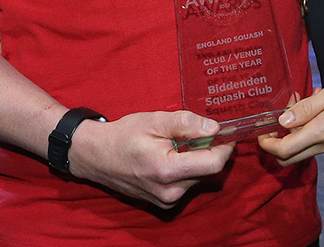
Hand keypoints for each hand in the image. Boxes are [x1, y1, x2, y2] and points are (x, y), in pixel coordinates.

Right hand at [67, 111, 234, 208]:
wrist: (96, 156)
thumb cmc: (123, 135)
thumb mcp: (154, 120)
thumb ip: (186, 123)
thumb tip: (214, 129)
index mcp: (168, 170)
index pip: (213, 164)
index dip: (225, 146)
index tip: (227, 132)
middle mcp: (170, 191)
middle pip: (208, 171)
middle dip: (208, 151)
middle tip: (197, 133)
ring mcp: (166, 200)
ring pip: (198, 178)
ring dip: (196, 161)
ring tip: (177, 145)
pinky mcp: (164, 203)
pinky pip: (186, 185)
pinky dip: (186, 170)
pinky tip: (170, 158)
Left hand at [257, 77, 323, 165]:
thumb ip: (307, 107)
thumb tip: (283, 121)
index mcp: (321, 132)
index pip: (283, 151)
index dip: (265, 143)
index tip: (261, 127)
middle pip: (287, 159)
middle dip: (272, 145)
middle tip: (272, 120)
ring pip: (299, 153)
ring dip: (288, 137)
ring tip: (292, 109)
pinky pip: (312, 146)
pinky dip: (302, 134)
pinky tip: (308, 113)